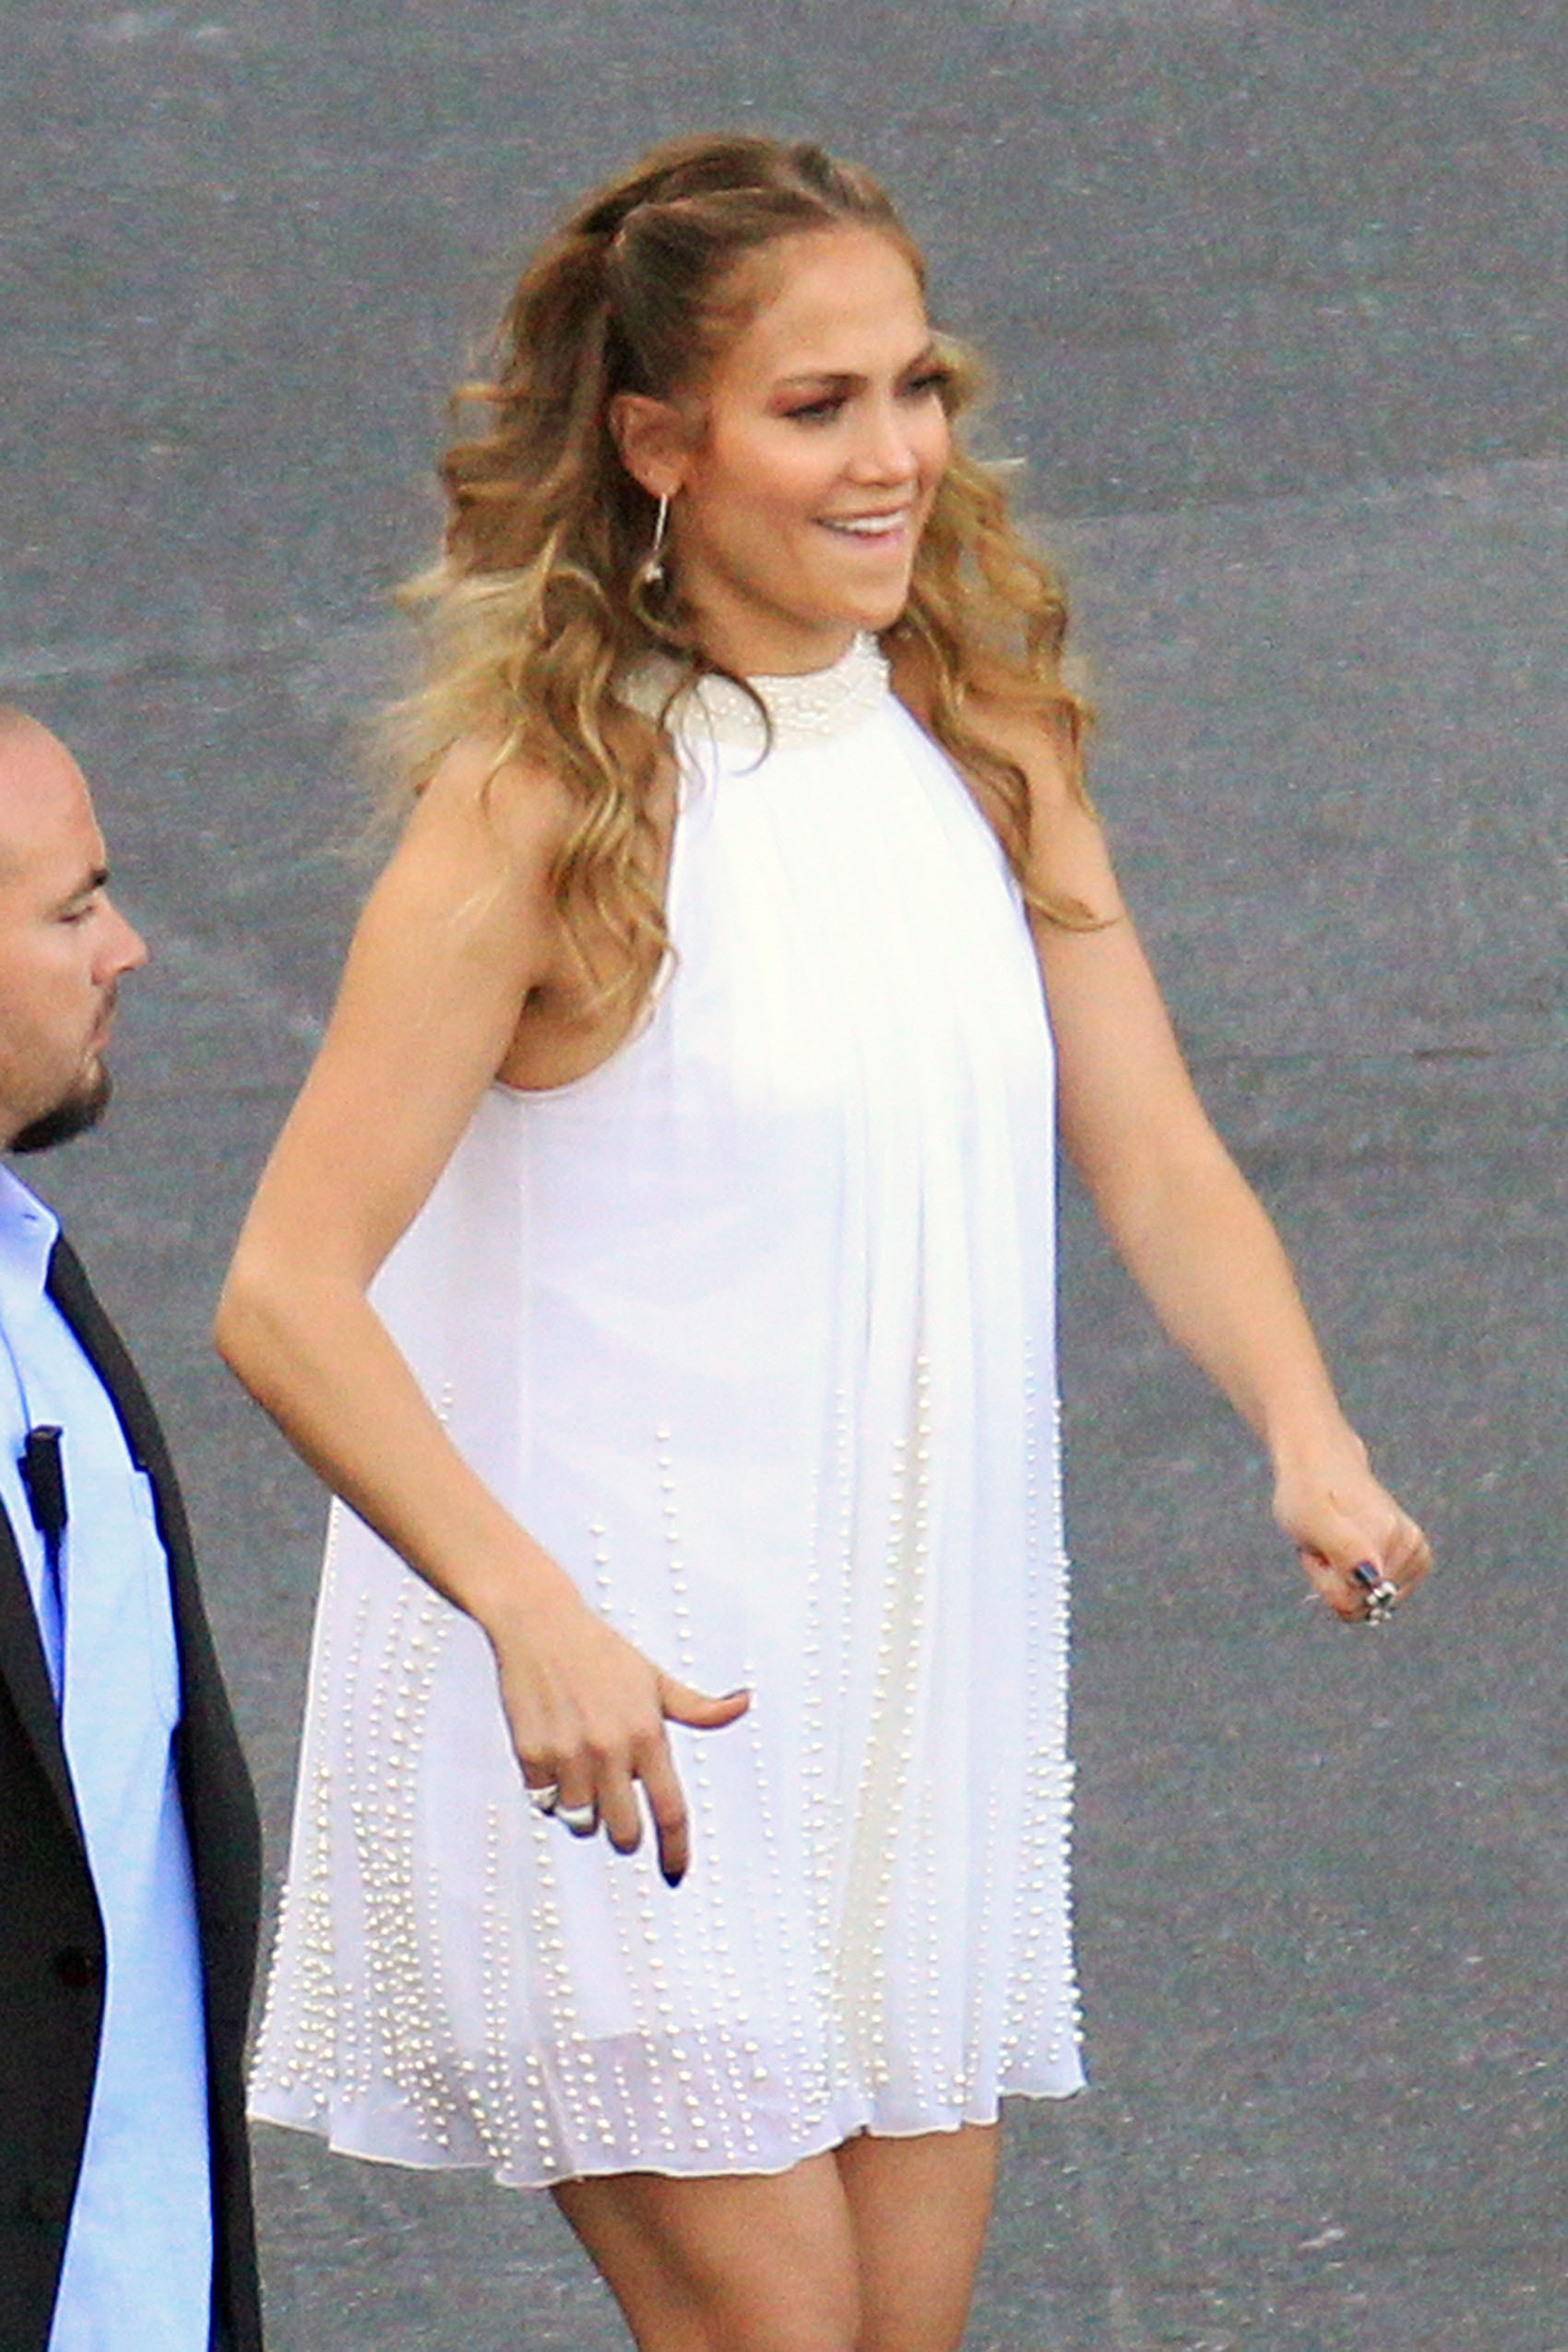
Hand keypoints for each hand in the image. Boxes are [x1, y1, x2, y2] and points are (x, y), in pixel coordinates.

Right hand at [487, 1587, 748, 1884]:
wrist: (540, 1625)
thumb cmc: (602, 1653)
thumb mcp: (656, 1678)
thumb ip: (699, 1707)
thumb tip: (743, 1703)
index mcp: (646, 1734)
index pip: (671, 1809)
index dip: (676, 1850)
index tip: (675, 1875)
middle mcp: (609, 1749)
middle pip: (625, 1831)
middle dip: (627, 1835)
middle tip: (623, 1819)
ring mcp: (568, 1755)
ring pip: (583, 1822)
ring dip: (588, 1815)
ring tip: (587, 1781)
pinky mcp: (531, 1755)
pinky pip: (546, 1803)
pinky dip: (553, 1796)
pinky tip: (558, 1766)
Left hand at [1272, 1427, 1432, 1623]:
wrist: (1323, 1465)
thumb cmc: (1310, 1494)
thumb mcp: (1313, 1519)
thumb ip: (1343, 1549)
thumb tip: (1373, 1576)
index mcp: (1387, 1540)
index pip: (1348, 1602)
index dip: (1323, 1580)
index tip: (1317, 1549)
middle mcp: (1411, 1548)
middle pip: (1360, 1605)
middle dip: (1334, 1582)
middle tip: (1326, 1545)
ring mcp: (1417, 1554)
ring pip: (1369, 1602)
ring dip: (1344, 1579)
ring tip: (1337, 1542)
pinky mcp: (1417, 1559)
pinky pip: (1379, 1595)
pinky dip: (1358, 1578)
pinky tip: (1351, 1548)